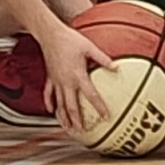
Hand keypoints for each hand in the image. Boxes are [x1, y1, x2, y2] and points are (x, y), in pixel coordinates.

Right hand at [38, 22, 114, 138]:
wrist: (50, 34)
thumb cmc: (69, 39)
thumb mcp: (89, 47)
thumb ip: (103, 59)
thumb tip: (116, 67)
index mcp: (78, 75)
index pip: (91, 95)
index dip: (99, 107)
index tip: (106, 116)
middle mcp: (66, 81)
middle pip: (71, 105)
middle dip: (77, 120)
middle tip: (82, 131)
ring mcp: (56, 80)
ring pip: (59, 103)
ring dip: (63, 116)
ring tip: (67, 127)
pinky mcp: (50, 77)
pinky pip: (48, 93)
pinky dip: (49, 103)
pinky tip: (51, 110)